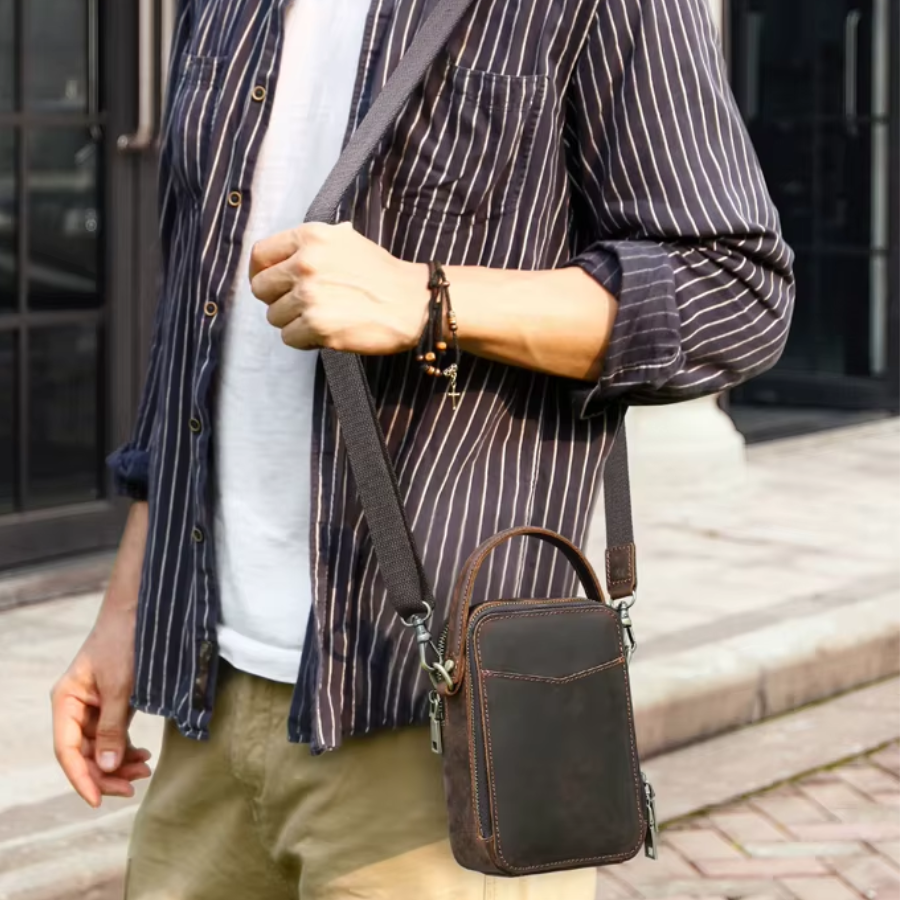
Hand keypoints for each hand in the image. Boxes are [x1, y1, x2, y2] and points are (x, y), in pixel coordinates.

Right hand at [51, 504, 151, 806]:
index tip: (98, 800)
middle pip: (83, 753)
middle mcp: (74, 706)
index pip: (67, 750)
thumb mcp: (121, 686)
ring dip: (119, 763)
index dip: (81, 778)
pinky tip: (143, 757)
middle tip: (133, 786)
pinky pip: (113, 735)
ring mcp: (93, 705)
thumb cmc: (126, 641)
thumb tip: (108, 768)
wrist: (142, 610)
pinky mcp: (111, 703)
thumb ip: (113, 727)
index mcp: (65, 700)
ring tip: (144, 771)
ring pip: (100, 747)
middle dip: (106, 773)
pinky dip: (126, 748)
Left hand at [249, 222, 427, 354]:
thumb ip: (311, 245)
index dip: (261, 272)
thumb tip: (280, 257)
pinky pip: (289, 338)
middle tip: (301, 305)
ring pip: (274, 316)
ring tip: (321, 318)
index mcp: (310, 237)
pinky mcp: (318, 326)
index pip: (260, 255)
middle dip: (278, 299)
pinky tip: (326, 332)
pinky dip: (305, 340)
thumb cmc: (381, 274)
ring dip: (294, 322)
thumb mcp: (346, 240)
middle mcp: (306, 263)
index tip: (272, 284)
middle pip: (261, 288)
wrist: (414, 303)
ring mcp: (310, 296)